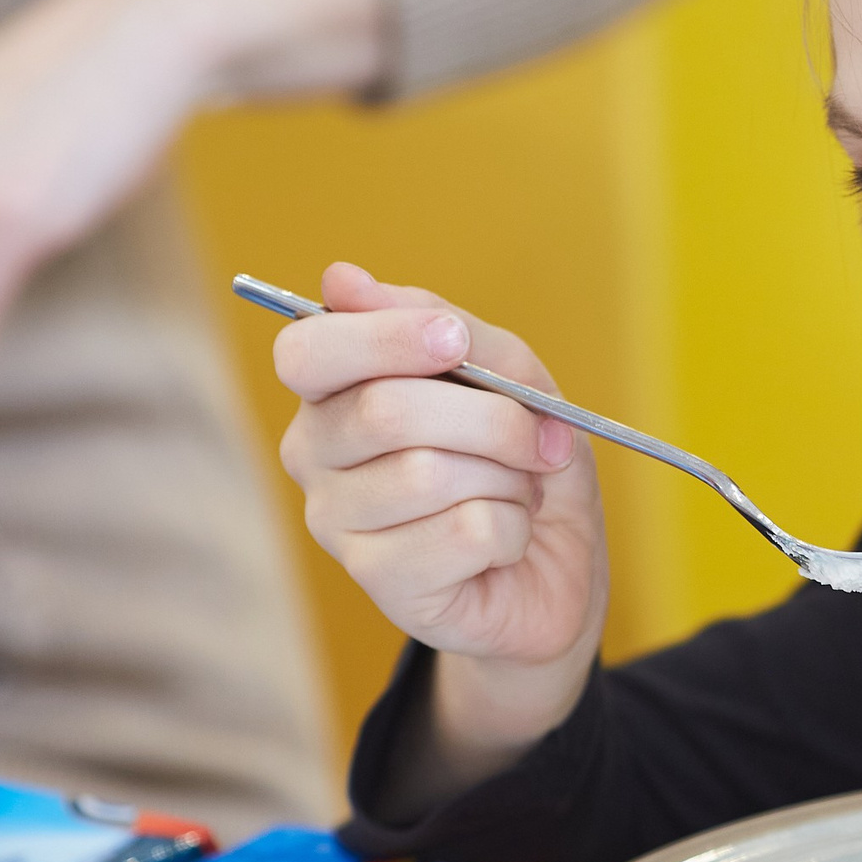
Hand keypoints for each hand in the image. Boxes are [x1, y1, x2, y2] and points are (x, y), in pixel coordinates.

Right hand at [276, 263, 608, 747]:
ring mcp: (337, 524)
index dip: (386, 338)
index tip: (456, 342)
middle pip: (384, 409)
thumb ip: (442, 325)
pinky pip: (465, 531)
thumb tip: (340, 278)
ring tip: (515, 492)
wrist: (554, 570)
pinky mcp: (381, 583)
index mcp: (331, 391)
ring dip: (507, 477)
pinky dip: (513, 527)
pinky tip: (505, 539)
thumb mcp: (509, 376)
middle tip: (536, 438)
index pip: (307, 350)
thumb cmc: (522, 464)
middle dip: (489, 418)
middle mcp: (314, 455)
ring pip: (428, 473)